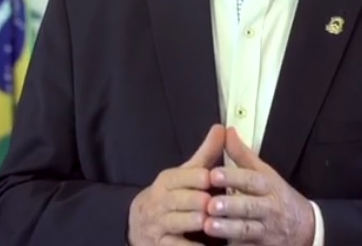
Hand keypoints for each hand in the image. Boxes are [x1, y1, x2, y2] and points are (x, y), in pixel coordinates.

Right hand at [128, 124, 224, 245]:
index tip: (210, 178)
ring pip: (178, 222)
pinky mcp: (161, 245)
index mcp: (168, 181)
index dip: (196, 178)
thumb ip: (206, 154)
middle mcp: (161, 201)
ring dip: (195, 222)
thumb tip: (222, 128)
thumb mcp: (186, 174)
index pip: (181, 177)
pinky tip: (206, 245)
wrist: (140, 223)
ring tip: (210, 222)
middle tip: (213, 203)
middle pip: (180, 199)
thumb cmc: (172, 196)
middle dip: (197, 201)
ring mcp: (160, 225)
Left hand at [204, 127, 314, 245]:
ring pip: (247, 230)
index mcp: (268, 186)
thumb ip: (243, 155)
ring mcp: (265, 230)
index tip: (213, 174)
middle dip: (231, 206)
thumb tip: (226, 131)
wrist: (305, 228)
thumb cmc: (277, 195)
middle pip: (250, 207)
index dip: (233, 177)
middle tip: (210, 204)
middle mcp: (268, 208)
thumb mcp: (265, 173)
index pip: (251, 180)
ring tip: (208, 226)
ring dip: (228, 229)